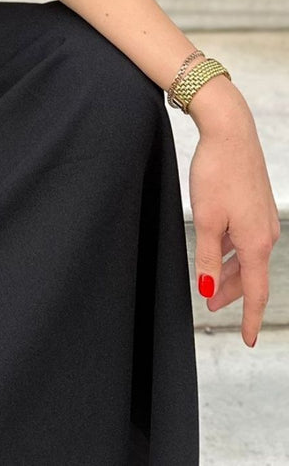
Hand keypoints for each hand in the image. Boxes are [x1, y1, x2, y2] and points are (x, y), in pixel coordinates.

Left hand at [188, 90, 279, 346]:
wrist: (229, 131)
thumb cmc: (217, 172)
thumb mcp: (206, 219)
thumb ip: (206, 257)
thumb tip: (206, 288)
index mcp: (255, 242)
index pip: (255, 291)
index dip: (251, 318)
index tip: (249, 339)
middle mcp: (265, 233)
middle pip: (249, 275)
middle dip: (231, 293)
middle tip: (211, 306)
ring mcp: (262, 218)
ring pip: (245, 255)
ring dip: (228, 271)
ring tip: (208, 283)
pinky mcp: (256, 204)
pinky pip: (245, 238)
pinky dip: (231, 250)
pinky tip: (216, 249)